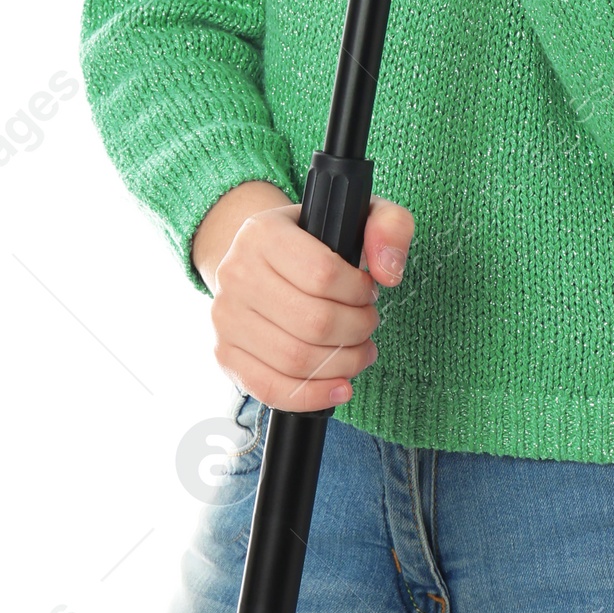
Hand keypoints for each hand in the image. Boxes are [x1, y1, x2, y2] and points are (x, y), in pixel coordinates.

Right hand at [195, 183, 415, 412]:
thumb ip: (388, 226)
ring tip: (360, 352)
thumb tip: (388, 274)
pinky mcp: (225, 353)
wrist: (262, 260)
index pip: (323, 273)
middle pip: (313, 322)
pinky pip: (270, 388)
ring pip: (296, 359)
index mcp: (263, 232)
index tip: (368, 292)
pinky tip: (339, 387)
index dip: (359, 292)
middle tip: (368, 325)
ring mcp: (225, 317)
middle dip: (357, 331)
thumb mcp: (357, 216)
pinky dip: (312, 396)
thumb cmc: (316, 241)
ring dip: (342, 364)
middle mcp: (235, 273)